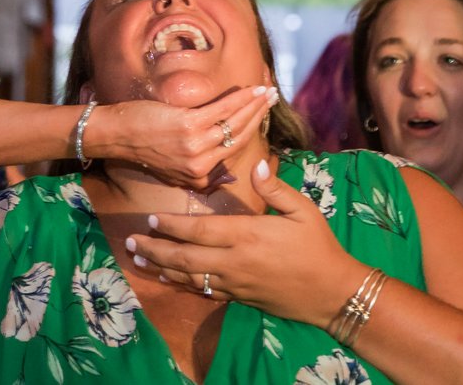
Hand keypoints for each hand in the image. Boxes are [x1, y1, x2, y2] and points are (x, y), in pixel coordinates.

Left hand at [97, 87, 276, 191]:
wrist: (117, 135)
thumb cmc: (143, 146)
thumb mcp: (174, 172)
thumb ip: (202, 175)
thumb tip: (230, 175)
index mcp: (199, 177)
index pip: (234, 152)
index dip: (251, 131)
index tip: (261, 116)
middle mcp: (201, 165)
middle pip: (239, 137)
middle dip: (259, 116)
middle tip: (272, 99)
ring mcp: (196, 145)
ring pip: (235, 123)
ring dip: (254, 105)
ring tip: (267, 92)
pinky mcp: (189, 125)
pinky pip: (223, 110)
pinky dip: (241, 99)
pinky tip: (252, 89)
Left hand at [125, 157, 364, 326]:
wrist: (332, 292)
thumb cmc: (319, 246)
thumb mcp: (304, 210)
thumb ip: (276, 188)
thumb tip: (256, 165)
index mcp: (248, 235)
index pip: (199, 230)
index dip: (171, 225)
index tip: (149, 217)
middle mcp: (235, 261)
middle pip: (184, 257)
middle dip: (155, 248)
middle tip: (130, 240)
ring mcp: (235, 283)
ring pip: (188, 277)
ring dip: (161, 267)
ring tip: (139, 259)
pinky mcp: (239, 297)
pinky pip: (203, 291)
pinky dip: (181, 285)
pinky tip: (168, 280)